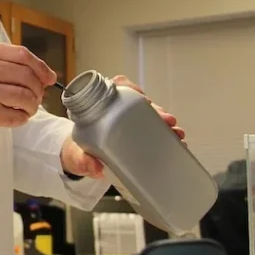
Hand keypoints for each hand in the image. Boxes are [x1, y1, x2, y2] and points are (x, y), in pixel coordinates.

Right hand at [0, 40, 55, 144]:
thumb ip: (5, 63)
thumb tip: (44, 74)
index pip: (21, 54)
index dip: (41, 66)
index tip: (49, 77)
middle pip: (27, 75)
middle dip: (37, 89)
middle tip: (35, 98)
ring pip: (25, 95)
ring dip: (31, 105)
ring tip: (25, 109)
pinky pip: (18, 114)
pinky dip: (21, 118)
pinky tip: (14, 117)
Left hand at [59, 75, 186, 179]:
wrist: (81, 161)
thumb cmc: (77, 152)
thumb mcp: (78, 156)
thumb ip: (84, 161)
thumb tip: (96, 168)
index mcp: (99, 105)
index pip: (118, 86)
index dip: (133, 90)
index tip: (145, 101)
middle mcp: (116, 108)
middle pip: (139, 101)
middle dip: (156, 110)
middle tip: (168, 121)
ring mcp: (128, 119)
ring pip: (150, 113)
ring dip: (165, 121)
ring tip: (177, 132)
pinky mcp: (137, 131)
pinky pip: (154, 126)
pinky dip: (166, 132)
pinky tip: (177, 140)